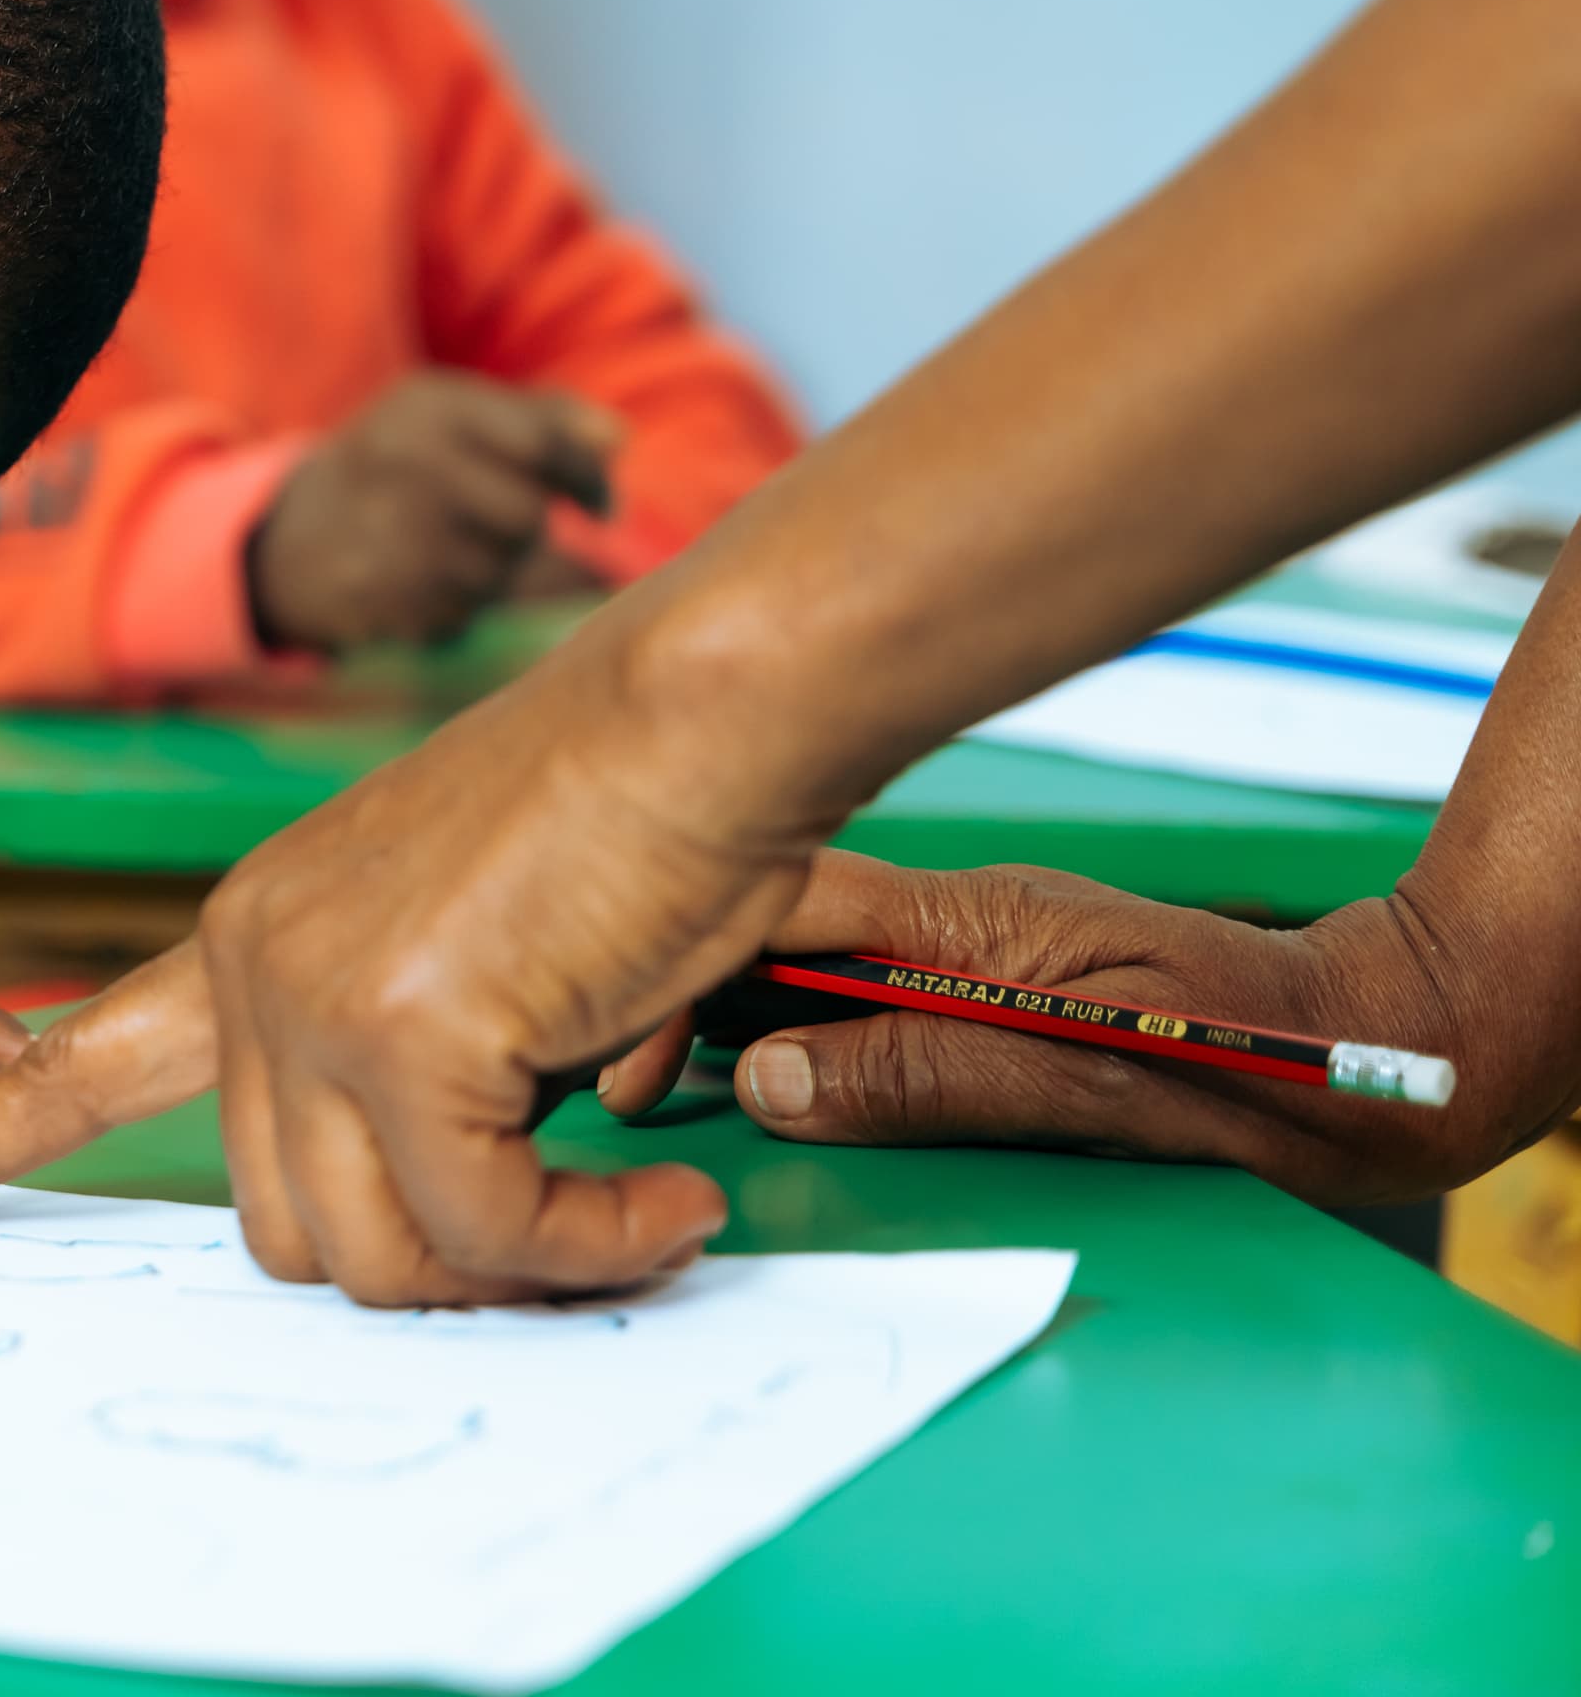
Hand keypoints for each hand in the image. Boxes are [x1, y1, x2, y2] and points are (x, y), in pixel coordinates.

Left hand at [0, 619, 825, 1301]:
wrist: (700, 712)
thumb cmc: (631, 817)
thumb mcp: (483, 945)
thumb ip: (436, 1066)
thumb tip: (486, 1224)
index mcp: (252, 932)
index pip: (78, 1056)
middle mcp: (254, 962)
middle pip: (283, 1225)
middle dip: (432, 1266)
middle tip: (573, 1242)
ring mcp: (314, 998)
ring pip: (378, 1258)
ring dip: (529, 1270)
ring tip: (644, 1216)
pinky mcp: (402, 1035)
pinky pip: (491, 1233)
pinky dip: (594, 1246)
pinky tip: (673, 1200)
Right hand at [251, 375, 623, 652]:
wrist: (287, 539)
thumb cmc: (397, 466)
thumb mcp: (451, 416)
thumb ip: (540, 416)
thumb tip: (617, 440)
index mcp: (426, 408)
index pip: (540, 443)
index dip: (585, 478)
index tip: (600, 503)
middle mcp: (402, 464)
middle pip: (525, 516)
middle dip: (530, 529)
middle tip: (512, 528)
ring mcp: (386, 534)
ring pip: (498, 569)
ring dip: (495, 568)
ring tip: (449, 547)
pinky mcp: (380, 598)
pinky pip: (463, 611)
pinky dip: (459, 602)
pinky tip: (423, 578)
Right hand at [598, 850, 1524, 1206]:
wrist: (1387, 1048)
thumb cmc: (1271, 1065)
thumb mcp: (1101, 1081)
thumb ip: (935, 1075)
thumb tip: (777, 1082)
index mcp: (969, 923)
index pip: (780, 914)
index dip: (682, 976)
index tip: (629, 1054)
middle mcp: (947, 921)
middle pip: (757, 930)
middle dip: (666, 991)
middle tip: (610, 1085)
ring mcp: (955, 947)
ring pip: (784, 960)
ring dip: (707, 1010)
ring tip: (636, 1073)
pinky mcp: (970, 983)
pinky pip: (833, 992)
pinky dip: (764, 1026)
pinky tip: (728, 1067)